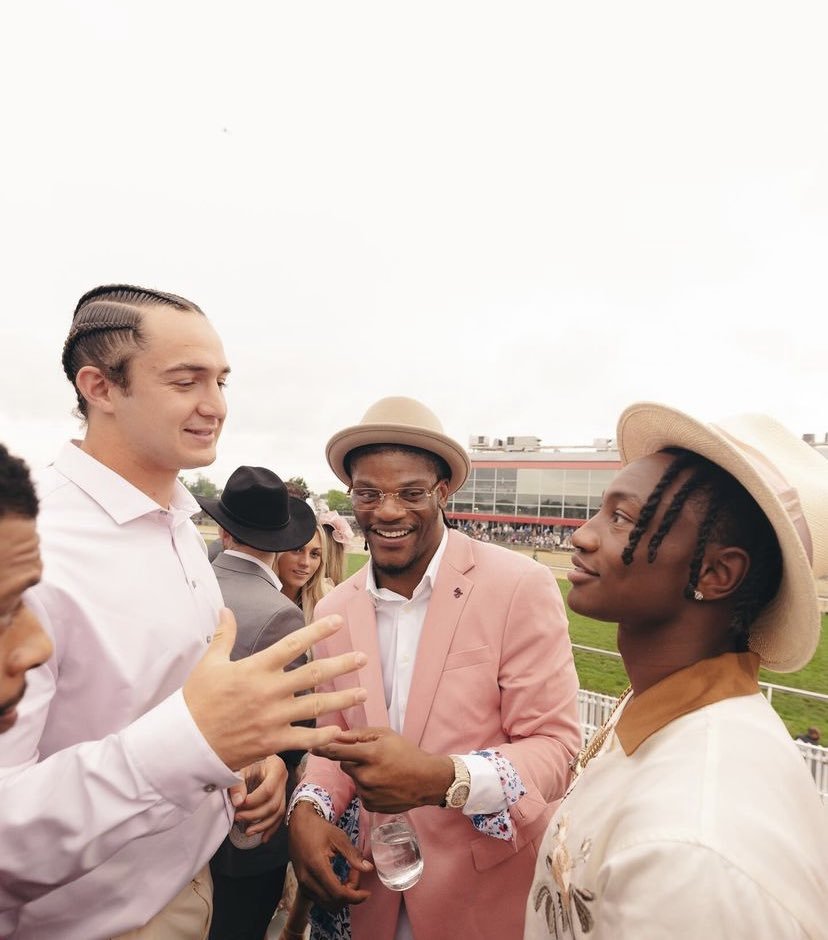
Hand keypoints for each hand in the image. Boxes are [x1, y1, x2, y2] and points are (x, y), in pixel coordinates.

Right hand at [184, 610, 366, 769]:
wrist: (185, 742)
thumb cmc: (196, 701)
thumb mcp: (209, 663)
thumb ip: (223, 636)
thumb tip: (225, 610)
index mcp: (256, 668)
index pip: (293, 644)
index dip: (318, 631)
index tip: (338, 622)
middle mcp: (270, 691)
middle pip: (314, 673)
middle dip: (342, 665)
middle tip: (363, 658)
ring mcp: (274, 718)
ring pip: (316, 705)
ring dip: (343, 698)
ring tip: (364, 693)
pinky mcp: (272, 742)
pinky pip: (305, 738)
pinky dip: (324, 735)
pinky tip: (340, 729)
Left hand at [228, 756, 287, 841]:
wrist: (252, 753)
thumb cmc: (245, 759)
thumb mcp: (240, 767)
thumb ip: (238, 783)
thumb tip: (238, 802)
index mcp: (276, 766)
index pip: (268, 790)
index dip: (253, 802)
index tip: (238, 806)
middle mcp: (283, 777)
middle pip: (274, 803)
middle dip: (255, 815)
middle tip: (238, 818)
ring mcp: (284, 787)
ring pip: (278, 812)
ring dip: (263, 825)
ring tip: (247, 831)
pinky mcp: (281, 796)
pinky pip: (280, 815)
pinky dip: (271, 827)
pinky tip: (263, 838)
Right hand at [288, 801, 371, 910]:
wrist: (298, 824)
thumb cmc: (319, 828)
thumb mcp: (339, 837)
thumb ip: (353, 855)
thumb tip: (368, 869)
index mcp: (317, 866)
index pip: (338, 893)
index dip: (355, 897)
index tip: (367, 892)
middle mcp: (307, 880)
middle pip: (333, 902)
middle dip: (350, 894)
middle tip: (356, 875)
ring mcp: (302, 884)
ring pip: (326, 904)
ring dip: (341, 896)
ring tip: (348, 877)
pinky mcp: (302, 884)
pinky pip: (319, 899)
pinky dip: (332, 895)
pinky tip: (339, 880)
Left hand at [313, 727, 453, 812]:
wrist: (427, 780)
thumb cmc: (407, 752)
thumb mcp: (386, 735)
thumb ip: (360, 735)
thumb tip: (338, 735)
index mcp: (370, 755)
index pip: (339, 751)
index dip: (324, 749)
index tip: (311, 748)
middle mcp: (366, 775)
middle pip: (345, 765)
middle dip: (353, 760)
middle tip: (372, 758)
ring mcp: (368, 793)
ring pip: (354, 780)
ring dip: (362, 775)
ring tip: (383, 772)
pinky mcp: (370, 806)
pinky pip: (362, 794)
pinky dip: (369, 789)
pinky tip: (384, 785)